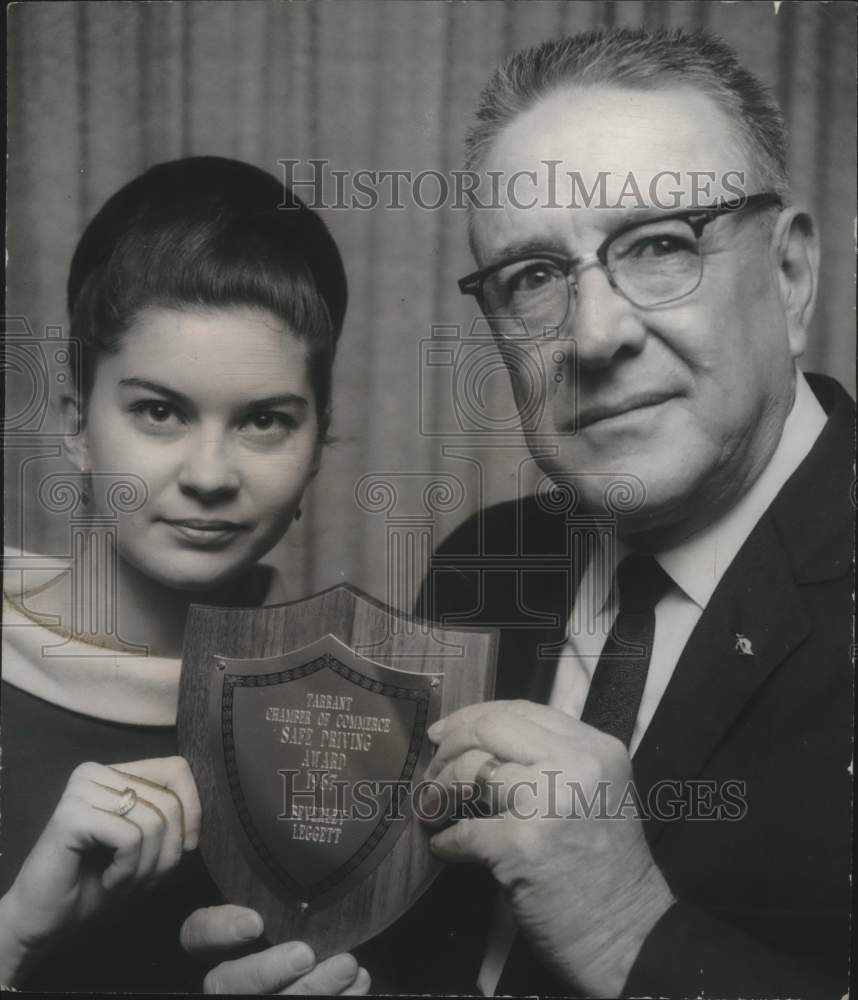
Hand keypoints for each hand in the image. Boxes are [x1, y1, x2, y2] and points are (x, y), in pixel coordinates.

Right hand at [0, 756, 200, 982]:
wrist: (46, 920)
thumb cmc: (97, 880)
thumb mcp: (145, 842)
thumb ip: (169, 814)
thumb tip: (207, 805)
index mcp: (115, 772)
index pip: (177, 768)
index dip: (192, 808)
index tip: (187, 846)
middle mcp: (95, 772)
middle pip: (169, 801)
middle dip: (168, 852)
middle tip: (145, 879)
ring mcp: (80, 790)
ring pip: (153, 822)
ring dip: (147, 867)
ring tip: (123, 881)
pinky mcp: (70, 815)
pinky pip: (130, 839)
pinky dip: (127, 872)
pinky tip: (106, 881)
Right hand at [180, 904, 370, 993]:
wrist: (318, 953)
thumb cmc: (302, 912)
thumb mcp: (283, 896)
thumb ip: (277, 885)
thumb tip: (305, 841)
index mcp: (219, 943)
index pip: (195, 935)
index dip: (219, 930)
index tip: (255, 921)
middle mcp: (228, 976)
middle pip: (223, 982)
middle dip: (264, 971)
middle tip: (305, 953)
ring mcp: (254, 997)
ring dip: (313, 988)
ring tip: (348, 965)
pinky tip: (360, 982)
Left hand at [423, 700, 674, 997]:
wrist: (628, 935)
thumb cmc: (606, 867)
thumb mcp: (594, 792)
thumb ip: (550, 760)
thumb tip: (478, 742)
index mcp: (595, 748)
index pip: (521, 710)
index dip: (474, 717)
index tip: (445, 733)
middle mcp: (576, 764)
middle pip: (490, 729)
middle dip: (450, 747)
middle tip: (433, 772)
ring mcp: (548, 802)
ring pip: (470, 770)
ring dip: (439, 791)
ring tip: (432, 810)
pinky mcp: (521, 845)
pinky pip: (462, 829)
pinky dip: (445, 839)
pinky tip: (445, 846)